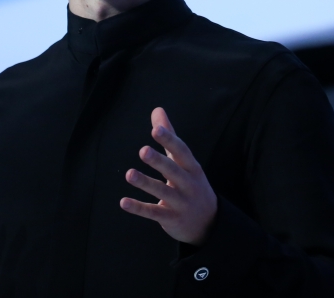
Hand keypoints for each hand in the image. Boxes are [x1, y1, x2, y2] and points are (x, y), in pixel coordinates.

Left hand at [120, 107, 217, 245]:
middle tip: (143, 150)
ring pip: (162, 192)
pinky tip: (123, 202)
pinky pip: (154, 213)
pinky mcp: (171, 219)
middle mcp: (188, 184)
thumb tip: (157, 109)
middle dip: (159, 161)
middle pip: (173, 171)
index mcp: (192, 167)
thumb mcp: (185, 161)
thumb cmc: (192, 183)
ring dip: (146, 183)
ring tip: (129, 174)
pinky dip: (138, 208)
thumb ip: (170, 135)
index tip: (156, 129)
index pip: (181, 151)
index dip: (169, 140)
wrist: (210, 222)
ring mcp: (181, 203)